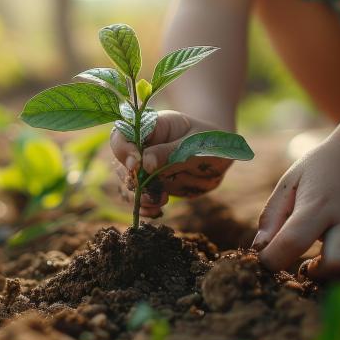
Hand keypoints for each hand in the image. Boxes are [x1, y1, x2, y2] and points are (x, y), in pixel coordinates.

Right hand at [111, 110, 232, 217]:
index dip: (124, 150)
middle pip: (121, 163)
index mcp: (151, 127)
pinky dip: (146, 208)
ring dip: (139, 196)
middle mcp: (142, 147)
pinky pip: (141, 199)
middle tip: (148, 189)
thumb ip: (170, 152)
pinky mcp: (151, 185)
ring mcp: (145, 168)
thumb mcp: (195, 143)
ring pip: (129, 184)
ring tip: (159, 200)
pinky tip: (156, 211)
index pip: (123, 135)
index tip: (136, 165)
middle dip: (131, 179)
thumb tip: (144, 163)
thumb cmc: (208, 140)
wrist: (218, 153)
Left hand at [251, 139, 339, 297]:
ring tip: (336, 269)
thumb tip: (258, 250)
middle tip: (309, 269)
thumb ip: (272, 217)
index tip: (267, 264)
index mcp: (320, 203)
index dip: (275, 260)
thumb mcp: (289, 183)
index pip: (295, 239)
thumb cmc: (318, 172)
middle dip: (321, 276)